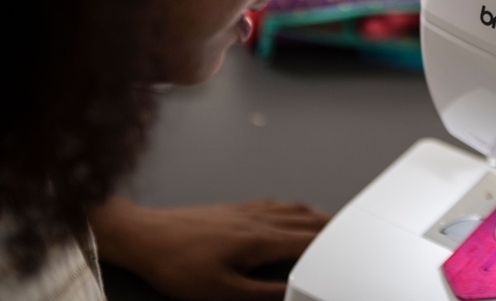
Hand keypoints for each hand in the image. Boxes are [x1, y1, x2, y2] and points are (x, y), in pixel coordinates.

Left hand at [89, 196, 329, 300]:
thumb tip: (289, 292)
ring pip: (291, 208)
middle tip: (348, 232)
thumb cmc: (178, 264)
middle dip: (330, 225)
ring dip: (314, 214)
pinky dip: (293, 208)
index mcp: (259, 239)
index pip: (307, 239)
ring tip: (328, 222)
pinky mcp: (234, 208)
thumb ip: (261, 293)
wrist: (146, 236)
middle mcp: (257, 219)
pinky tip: (289, 212)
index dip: (331, 244)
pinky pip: (275, 204)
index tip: (348, 247)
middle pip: (305, 218)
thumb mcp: (220, 291)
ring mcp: (246, 210)